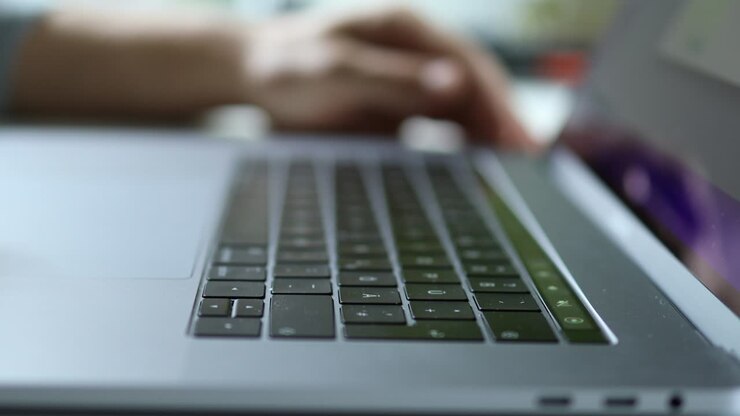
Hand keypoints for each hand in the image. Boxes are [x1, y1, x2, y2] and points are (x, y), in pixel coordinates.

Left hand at [245, 7, 537, 149]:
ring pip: (463, 106)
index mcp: (404, 27)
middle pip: (474, 85)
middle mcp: (415, 49)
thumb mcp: (335, 70)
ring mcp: (409, 76)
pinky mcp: (398, 102)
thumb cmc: (287, 64)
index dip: (498, 101)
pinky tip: (478, 164)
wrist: (252, 75)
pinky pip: (440, 123)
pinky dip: (462, 142)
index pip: (468, 63)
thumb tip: (455, 85)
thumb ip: (393, 78)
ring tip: (514, 168)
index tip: (519, 137)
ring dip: (488, 134)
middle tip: (530, 160)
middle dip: (503, 120)